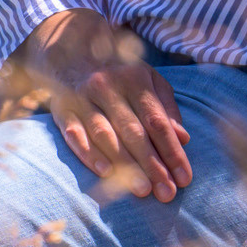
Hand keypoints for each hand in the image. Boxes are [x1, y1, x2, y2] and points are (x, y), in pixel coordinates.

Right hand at [11, 10, 192, 201]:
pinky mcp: (62, 109)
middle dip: (152, 165)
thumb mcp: (149, 81)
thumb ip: (166, 109)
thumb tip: (183, 139)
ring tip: (143, 190)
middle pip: (133, 131)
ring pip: (105, 135)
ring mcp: (82, 98)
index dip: (172, 151)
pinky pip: (75, 135)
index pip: (157, 121)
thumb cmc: (120, 75)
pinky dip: (90, 155)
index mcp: (134, 78)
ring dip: (124, 165)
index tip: (184, 178)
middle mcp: (107, 86)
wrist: (71, 54)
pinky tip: (106, 173)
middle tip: (166, 192)